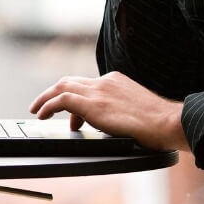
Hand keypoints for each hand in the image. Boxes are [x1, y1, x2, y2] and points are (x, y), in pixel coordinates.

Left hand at [28, 71, 189, 151]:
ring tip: (37, 111)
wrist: (166, 121)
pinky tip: (42, 116)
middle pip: (70, 81)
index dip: (75, 100)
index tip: (74, 118)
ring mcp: (98, 91)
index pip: (87, 85)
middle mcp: (105, 81)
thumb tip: (111, 123)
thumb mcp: (136, 111)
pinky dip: (48, 106)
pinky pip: (62, 100)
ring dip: (45, 98)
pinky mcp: (93, 104)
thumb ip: (121, 112)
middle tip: (42, 106)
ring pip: (62, 86)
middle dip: (53, 93)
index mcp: (116, 81)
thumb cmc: (159, 123)